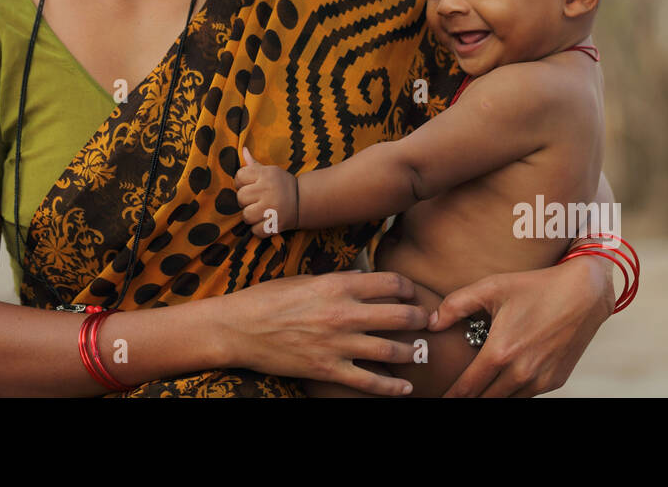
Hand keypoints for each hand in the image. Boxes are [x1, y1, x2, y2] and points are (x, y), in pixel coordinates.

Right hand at [217, 270, 428, 395]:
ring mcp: (338, 344)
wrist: (238, 328)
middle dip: (420, 320)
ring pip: (391, 350)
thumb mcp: (305, 279)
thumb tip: (364, 279)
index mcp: (338, 285)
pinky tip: (404, 388)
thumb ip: (338, 280)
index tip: (412, 293)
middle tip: (428, 322)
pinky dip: (392, 387)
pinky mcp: (329, 370)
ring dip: (412, 353)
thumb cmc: (268, 299)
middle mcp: (343, 313)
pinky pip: (369, 382)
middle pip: (400, 316)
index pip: (390, 283)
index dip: (408, 288)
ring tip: (421, 353)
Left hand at [234, 146, 298, 235]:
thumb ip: (254, 164)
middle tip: (255, 200)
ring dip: (251, 216)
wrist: (304, 201)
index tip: (250, 186)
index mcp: (266, 174)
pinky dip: (259, 229)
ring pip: (246, 215)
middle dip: (245, 201)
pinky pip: (255, 230)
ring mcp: (272, 208)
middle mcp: (269, 190)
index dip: (241, 182)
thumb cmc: (282, 185)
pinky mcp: (276, 224)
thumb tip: (242, 149)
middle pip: (241, 197)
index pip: (239, 176)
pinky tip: (266, 221)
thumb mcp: (271, 171)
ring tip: (260, 211)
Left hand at [426, 255, 615, 396]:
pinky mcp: (555, 381)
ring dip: (490, 397)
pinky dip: (512, 393)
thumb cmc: (535, 287)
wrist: (584, 293)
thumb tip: (431, 323)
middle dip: (468, 400)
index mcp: (501, 352)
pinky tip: (501, 383)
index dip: (451, 397)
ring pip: (507, 401)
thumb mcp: (492, 287)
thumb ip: (456, 305)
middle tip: (454, 396)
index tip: (440, 398)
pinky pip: (527, 395)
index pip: (467, 388)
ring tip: (475, 390)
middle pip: (485, 400)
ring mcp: (541, 380)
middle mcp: (521, 372)